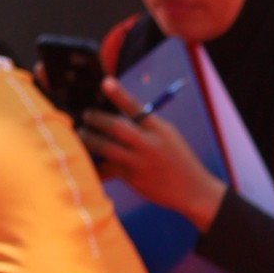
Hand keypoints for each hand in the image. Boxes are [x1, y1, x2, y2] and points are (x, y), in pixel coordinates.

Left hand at [80, 86, 225, 227]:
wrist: (191, 189)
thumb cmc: (174, 157)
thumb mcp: (166, 135)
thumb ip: (143, 126)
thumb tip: (111, 117)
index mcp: (159, 129)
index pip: (136, 108)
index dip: (119, 94)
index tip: (105, 82)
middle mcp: (149, 145)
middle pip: (117, 127)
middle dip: (97, 119)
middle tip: (86, 116)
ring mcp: (140, 163)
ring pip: (107, 148)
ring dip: (90, 140)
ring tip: (81, 134)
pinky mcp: (132, 179)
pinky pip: (108, 168)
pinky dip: (95, 164)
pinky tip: (85, 161)